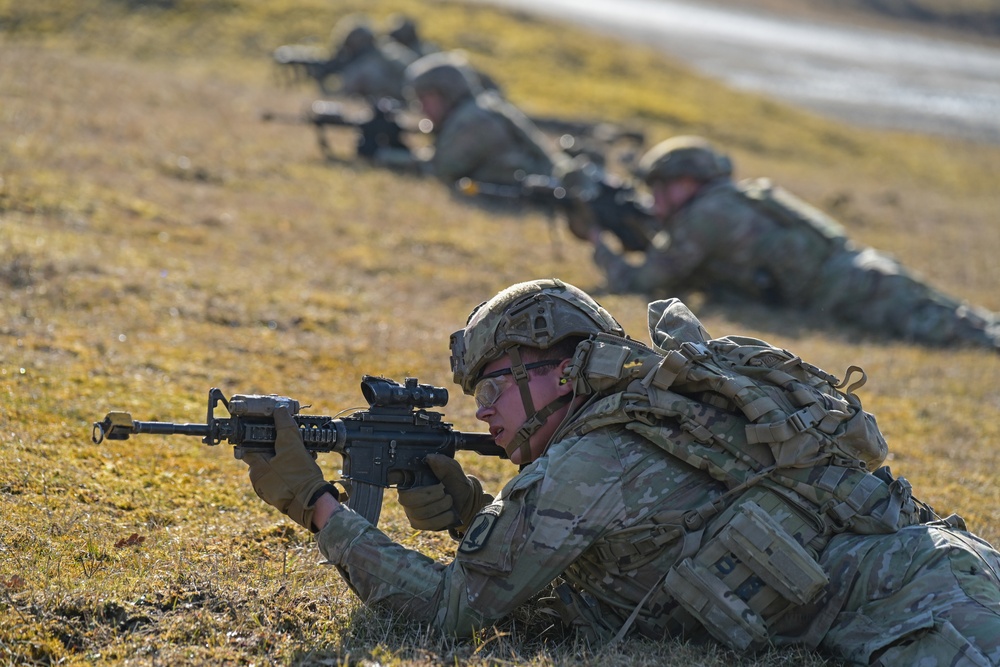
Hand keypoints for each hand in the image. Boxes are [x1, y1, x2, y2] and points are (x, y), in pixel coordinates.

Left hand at [242, 405, 335, 531]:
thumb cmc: (299, 476)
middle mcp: (258, 481)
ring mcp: (269, 490)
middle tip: (290, 440)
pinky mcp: (280, 495)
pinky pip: (282, 476)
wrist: (313, 502)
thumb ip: (284, 427)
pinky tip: (303, 464)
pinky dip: (290, 469)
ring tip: (300, 452)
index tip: (268, 429)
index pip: (248, 446)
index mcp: (256, 469)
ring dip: (285, 457)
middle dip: (276, 446)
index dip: (258, 435)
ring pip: (274, 466)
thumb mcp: (292, 446)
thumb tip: (280, 411)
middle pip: (263, 455)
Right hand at [396, 454, 491, 532]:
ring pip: (418, 513)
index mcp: (412, 477)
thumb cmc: (455, 483)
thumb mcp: (453, 470)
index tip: (397, 478)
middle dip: (430, 496)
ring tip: (449, 500)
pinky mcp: (418, 523)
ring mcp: (411, 510)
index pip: (393, 477)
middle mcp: (407, 494)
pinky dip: (441, 518)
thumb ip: (443, 463)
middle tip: (444, 492)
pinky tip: (449, 513)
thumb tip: (430, 458)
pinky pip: (425, 524)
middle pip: (408, 499)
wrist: (464, 501)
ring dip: (439, 507)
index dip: (392, 477)